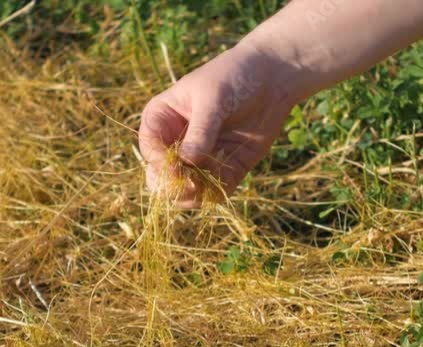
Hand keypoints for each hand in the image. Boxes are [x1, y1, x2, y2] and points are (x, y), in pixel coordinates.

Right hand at [138, 43, 296, 207]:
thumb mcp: (213, 99)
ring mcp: (199, 159)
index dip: (160, 164)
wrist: (272, 77)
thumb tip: (187, 162)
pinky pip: (213, 192)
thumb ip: (201, 131)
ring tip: (208, 186)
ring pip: (184, 191)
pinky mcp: (224, 169)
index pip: (150, 149)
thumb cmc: (234, 76)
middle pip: (160, 177)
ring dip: (194, 194)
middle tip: (192, 184)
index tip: (177, 169)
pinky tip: (225, 183)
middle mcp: (176, 142)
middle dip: (173, 186)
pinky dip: (216, 194)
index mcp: (162, 119)